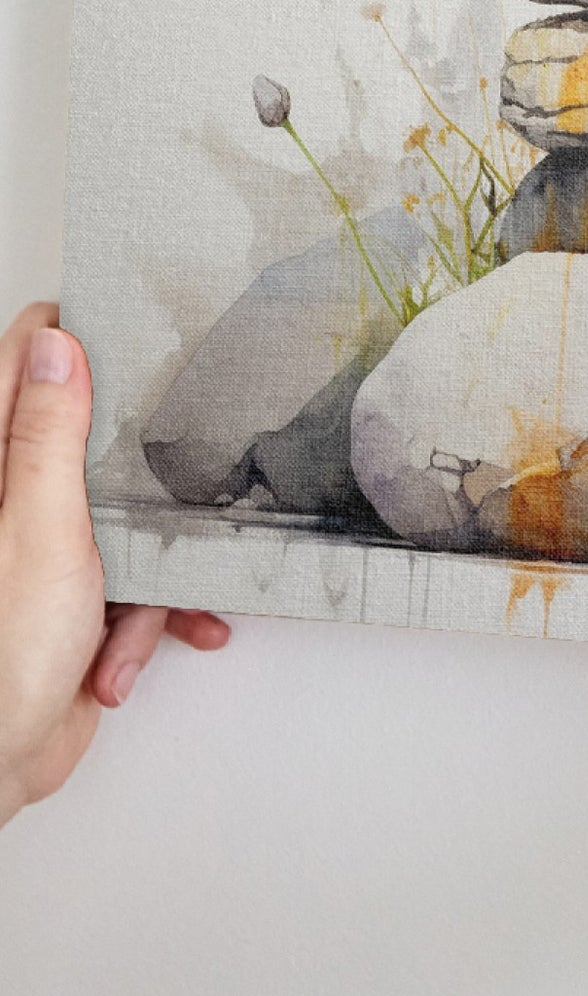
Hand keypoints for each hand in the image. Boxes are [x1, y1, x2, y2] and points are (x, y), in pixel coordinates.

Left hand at [0, 303, 229, 826]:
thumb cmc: (1, 658)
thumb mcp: (40, 530)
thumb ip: (47, 436)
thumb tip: (56, 346)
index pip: (22, 364)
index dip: (73, 341)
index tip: (127, 336)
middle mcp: (14, 502)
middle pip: (89, 440)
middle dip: (141, 477)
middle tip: (163, 482)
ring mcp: (44, 551)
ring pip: (126, 518)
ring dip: (150, 571)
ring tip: (135, 613)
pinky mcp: (74, 597)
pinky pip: (134, 582)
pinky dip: (147, 617)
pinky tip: (136, 650)